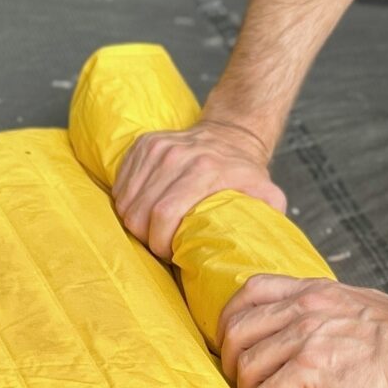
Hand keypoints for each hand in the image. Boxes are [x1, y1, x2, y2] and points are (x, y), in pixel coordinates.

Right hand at [111, 119, 287, 255]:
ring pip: (125, 200)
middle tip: (160, 245)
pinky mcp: (143, 144)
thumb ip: (268, 216)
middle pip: (139, 212)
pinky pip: (120, 184)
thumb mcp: (266, 193)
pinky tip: (145, 209)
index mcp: (204, 170)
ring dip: (134, 222)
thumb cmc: (243, 171)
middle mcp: (177, 156)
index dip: (160, 242)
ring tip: (153, 229)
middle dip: (145, 237)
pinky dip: (127, 203)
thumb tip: (266, 249)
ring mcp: (157, 147)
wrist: (231, 133)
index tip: (170, 253)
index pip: (164, 214)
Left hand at [217, 275, 387, 387]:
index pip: (251, 291)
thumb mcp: (356, 301)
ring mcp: (304, 337)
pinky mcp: (311, 367)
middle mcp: (302, 309)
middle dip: (228, 361)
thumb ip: (327, 307)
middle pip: (237, 330)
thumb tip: (313, 324)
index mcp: (312, 291)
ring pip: (246, 365)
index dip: (231, 319)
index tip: (232, 343)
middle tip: (239, 385)